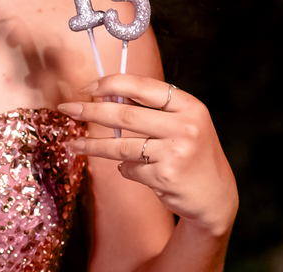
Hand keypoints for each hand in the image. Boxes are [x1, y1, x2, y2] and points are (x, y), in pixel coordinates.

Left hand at [59, 75, 237, 236]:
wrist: (216, 198)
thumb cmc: (191, 153)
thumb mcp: (183, 123)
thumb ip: (151, 108)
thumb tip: (104, 93)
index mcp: (189, 105)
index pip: (142, 86)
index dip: (110, 84)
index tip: (86, 88)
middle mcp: (186, 126)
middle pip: (125, 115)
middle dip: (90, 111)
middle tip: (66, 108)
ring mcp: (176, 152)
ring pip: (121, 145)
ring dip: (92, 145)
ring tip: (73, 144)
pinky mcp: (166, 176)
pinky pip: (130, 168)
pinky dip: (125, 169)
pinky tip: (131, 169)